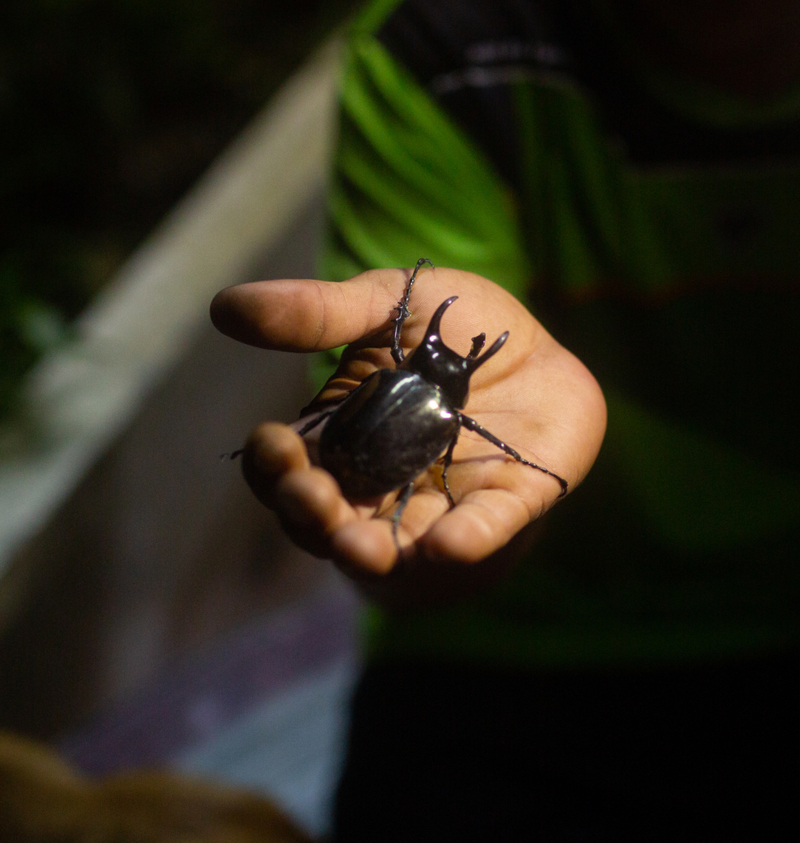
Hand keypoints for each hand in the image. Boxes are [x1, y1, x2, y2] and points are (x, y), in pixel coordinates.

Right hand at [211, 265, 605, 596]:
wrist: (534, 342)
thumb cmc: (447, 329)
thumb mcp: (383, 305)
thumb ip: (319, 313)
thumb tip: (223, 306)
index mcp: (342, 436)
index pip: (289, 468)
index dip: (273, 466)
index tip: (274, 443)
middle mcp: (381, 480)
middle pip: (330, 518)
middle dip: (313, 515)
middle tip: (311, 497)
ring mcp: (441, 497)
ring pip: (396, 542)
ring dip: (373, 549)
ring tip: (360, 548)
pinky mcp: (504, 501)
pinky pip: (482, 529)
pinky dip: (465, 539)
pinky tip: (449, 544)